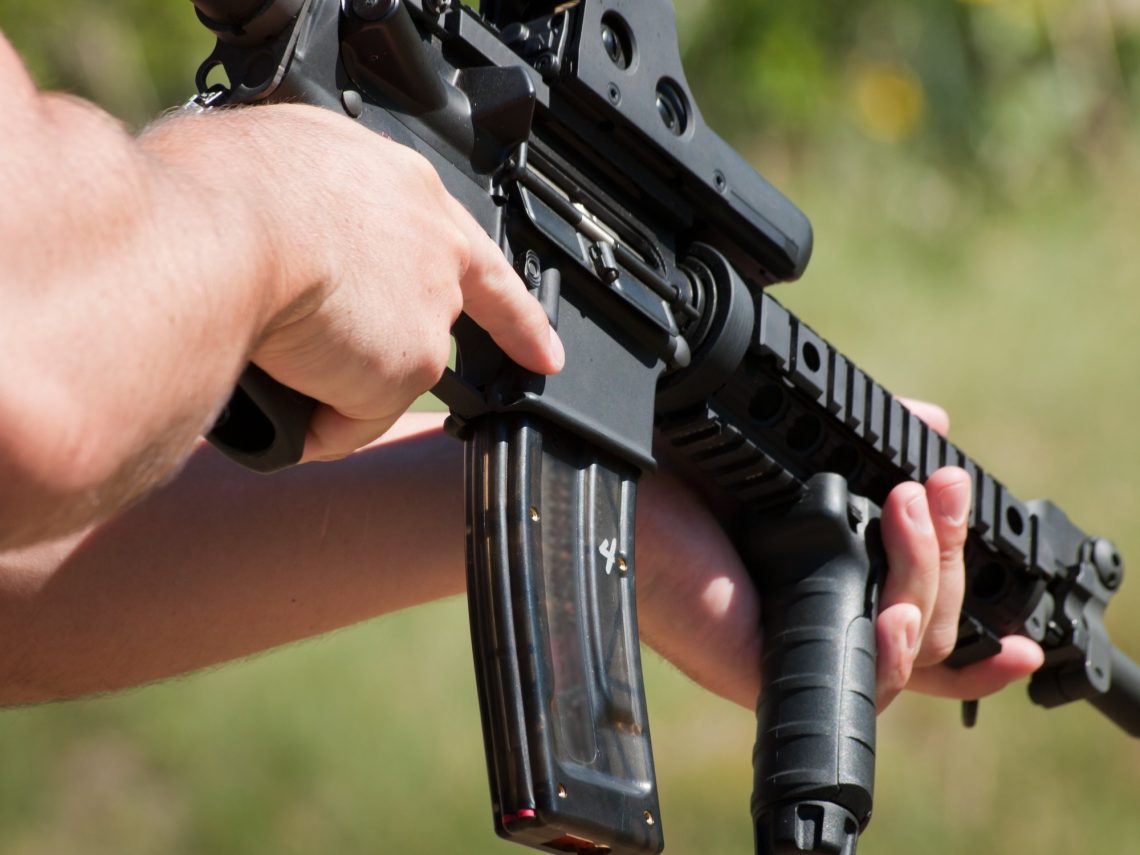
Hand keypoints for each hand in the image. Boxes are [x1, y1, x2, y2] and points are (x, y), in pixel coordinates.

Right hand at [169, 104, 564, 461]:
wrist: (224, 230)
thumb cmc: (221, 186)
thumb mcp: (278, 165)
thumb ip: (310, 208)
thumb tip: (288, 243)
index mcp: (400, 186)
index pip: (470, 250)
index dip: (509, 306)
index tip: (543, 346)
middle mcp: (432, 244)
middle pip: (449, 309)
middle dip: (449, 341)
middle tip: (480, 366)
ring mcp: (428, 305)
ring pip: (387, 369)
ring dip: (338, 381)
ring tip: (270, 360)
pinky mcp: (411, 362)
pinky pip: (352, 419)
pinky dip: (317, 424)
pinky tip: (276, 401)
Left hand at [635, 400, 1043, 711]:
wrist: (606, 482)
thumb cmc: (677, 466)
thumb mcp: (787, 446)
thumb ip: (860, 439)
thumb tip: (932, 418)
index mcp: (822, 566)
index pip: (912, 590)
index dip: (961, 575)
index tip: (989, 533)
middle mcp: (817, 610)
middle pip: (928, 614)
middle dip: (950, 549)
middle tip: (939, 485)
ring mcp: (799, 645)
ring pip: (914, 646)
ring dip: (930, 577)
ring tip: (906, 509)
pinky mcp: (774, 671)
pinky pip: (870, 684)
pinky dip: (903, 648)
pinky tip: (897, 606)